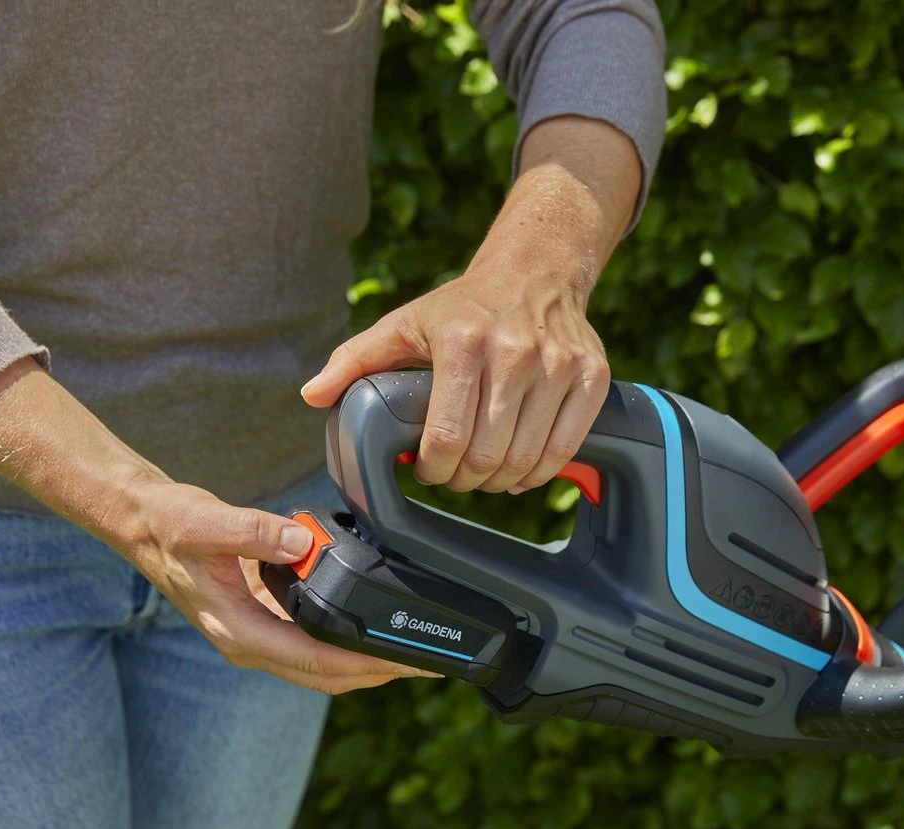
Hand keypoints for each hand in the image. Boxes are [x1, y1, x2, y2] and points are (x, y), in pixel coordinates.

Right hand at [0, 359, 435, 694]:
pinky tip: (371, 625)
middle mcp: (250, 643)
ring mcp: (258, 635)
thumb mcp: (207, 522)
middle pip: (326, 676)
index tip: (405, 661)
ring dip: (365, 663)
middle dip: (377, 673)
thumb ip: (254, 532)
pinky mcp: (264, 620)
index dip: (364, 665)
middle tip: (428, 664)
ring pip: (321, 665)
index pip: (314, 662)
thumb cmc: (171, 525)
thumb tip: (301, 543)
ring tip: (412, 651)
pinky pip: (313, 641)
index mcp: (238, 631)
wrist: (146, 522)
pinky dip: (345, 641)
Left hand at [301, 116, 637, 494]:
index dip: (433, 470)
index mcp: (463, 343)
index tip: (428, 469)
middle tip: (455, 474)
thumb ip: (355, 361)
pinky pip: (566, 450)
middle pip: (486, 456)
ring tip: (484, 471)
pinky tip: (520, 467)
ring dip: (499, 481)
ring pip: (526, 459)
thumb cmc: (464, 307)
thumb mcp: (405, 324)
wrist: (537, 271)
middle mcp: (515, 353)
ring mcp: (559, 366)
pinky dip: (540, 471)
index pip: (446, 438)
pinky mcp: (593, 377)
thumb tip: (310, 395)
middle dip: (464, 479)